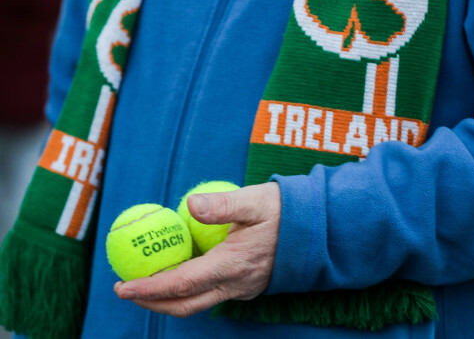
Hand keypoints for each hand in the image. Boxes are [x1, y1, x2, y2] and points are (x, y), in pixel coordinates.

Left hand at [113, 182, 280, 317]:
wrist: (319, 229)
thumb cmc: (286, 211)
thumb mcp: (256, 200)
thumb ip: (223, 204)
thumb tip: (189, 205)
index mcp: (234, 264)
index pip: (183, 284)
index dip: (149, 287)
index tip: (122, 285)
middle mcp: (237, 283)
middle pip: (185, 305)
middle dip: (151, 301)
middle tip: (125, 288)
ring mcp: (244, 288)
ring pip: (198, 303)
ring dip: (168, 299)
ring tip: (146, 282)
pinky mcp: (248, 285)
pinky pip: (212, 294)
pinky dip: (188, 290)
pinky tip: (179, 272)